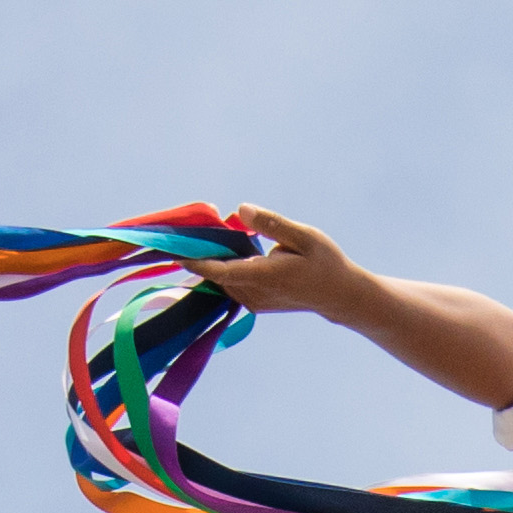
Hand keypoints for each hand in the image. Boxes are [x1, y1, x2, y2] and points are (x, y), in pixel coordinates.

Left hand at [178, 202, 383, 323]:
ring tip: (207, 235)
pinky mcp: (254, 303)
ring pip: (221, 279)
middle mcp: (254, 293)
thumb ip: (271, 223)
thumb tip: (240, 209)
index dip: (195, 260)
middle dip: (203, 251)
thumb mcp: (304, 236)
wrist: (339, 296)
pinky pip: (229, 284)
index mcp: (264, 276)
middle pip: (217, 272)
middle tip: (193, 227)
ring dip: (212, 259)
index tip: (173, 248)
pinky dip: (222, 268)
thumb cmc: (325, 262)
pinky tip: (227, 249)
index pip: (220, 271)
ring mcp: (253, 301)